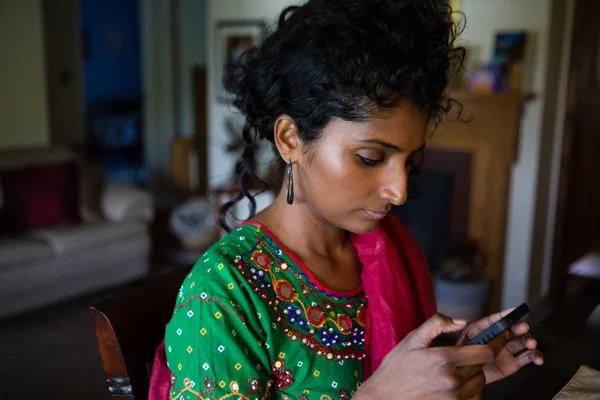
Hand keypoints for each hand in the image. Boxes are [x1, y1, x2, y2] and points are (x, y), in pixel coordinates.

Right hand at [356, 314, 494, 399]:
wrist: (384, 397)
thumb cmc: (396, 368)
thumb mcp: (413, 339)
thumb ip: (437, 324)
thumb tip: (461, 321)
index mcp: (444, 358)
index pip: (485, 352)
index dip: (494, 344)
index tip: (497, 339)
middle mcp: (452, 379)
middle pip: (483, 367)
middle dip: (477, 359)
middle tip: (462, 356)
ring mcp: (454, 397)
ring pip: (479, 384)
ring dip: (473, 375)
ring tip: (454, 371)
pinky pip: (473, 398)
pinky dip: (469, 391)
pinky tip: (453, 385)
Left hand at [455, 308, 544, 383]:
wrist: (465, 376)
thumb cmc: (460, 355)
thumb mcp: (456, 340)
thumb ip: (456, 328)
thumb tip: (461, 321)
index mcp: (485, 329)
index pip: (496, 320)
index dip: (506, 314)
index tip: (515, 310)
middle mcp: (498, 337)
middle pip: (512, 329)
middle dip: (519, 328)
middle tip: (522, 328)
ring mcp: (506, 350)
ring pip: (522, 342)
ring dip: (529, 341)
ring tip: (531, 344)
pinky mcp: (513, 363)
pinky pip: (526, 357)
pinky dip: (535, 356)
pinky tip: (537, 358)